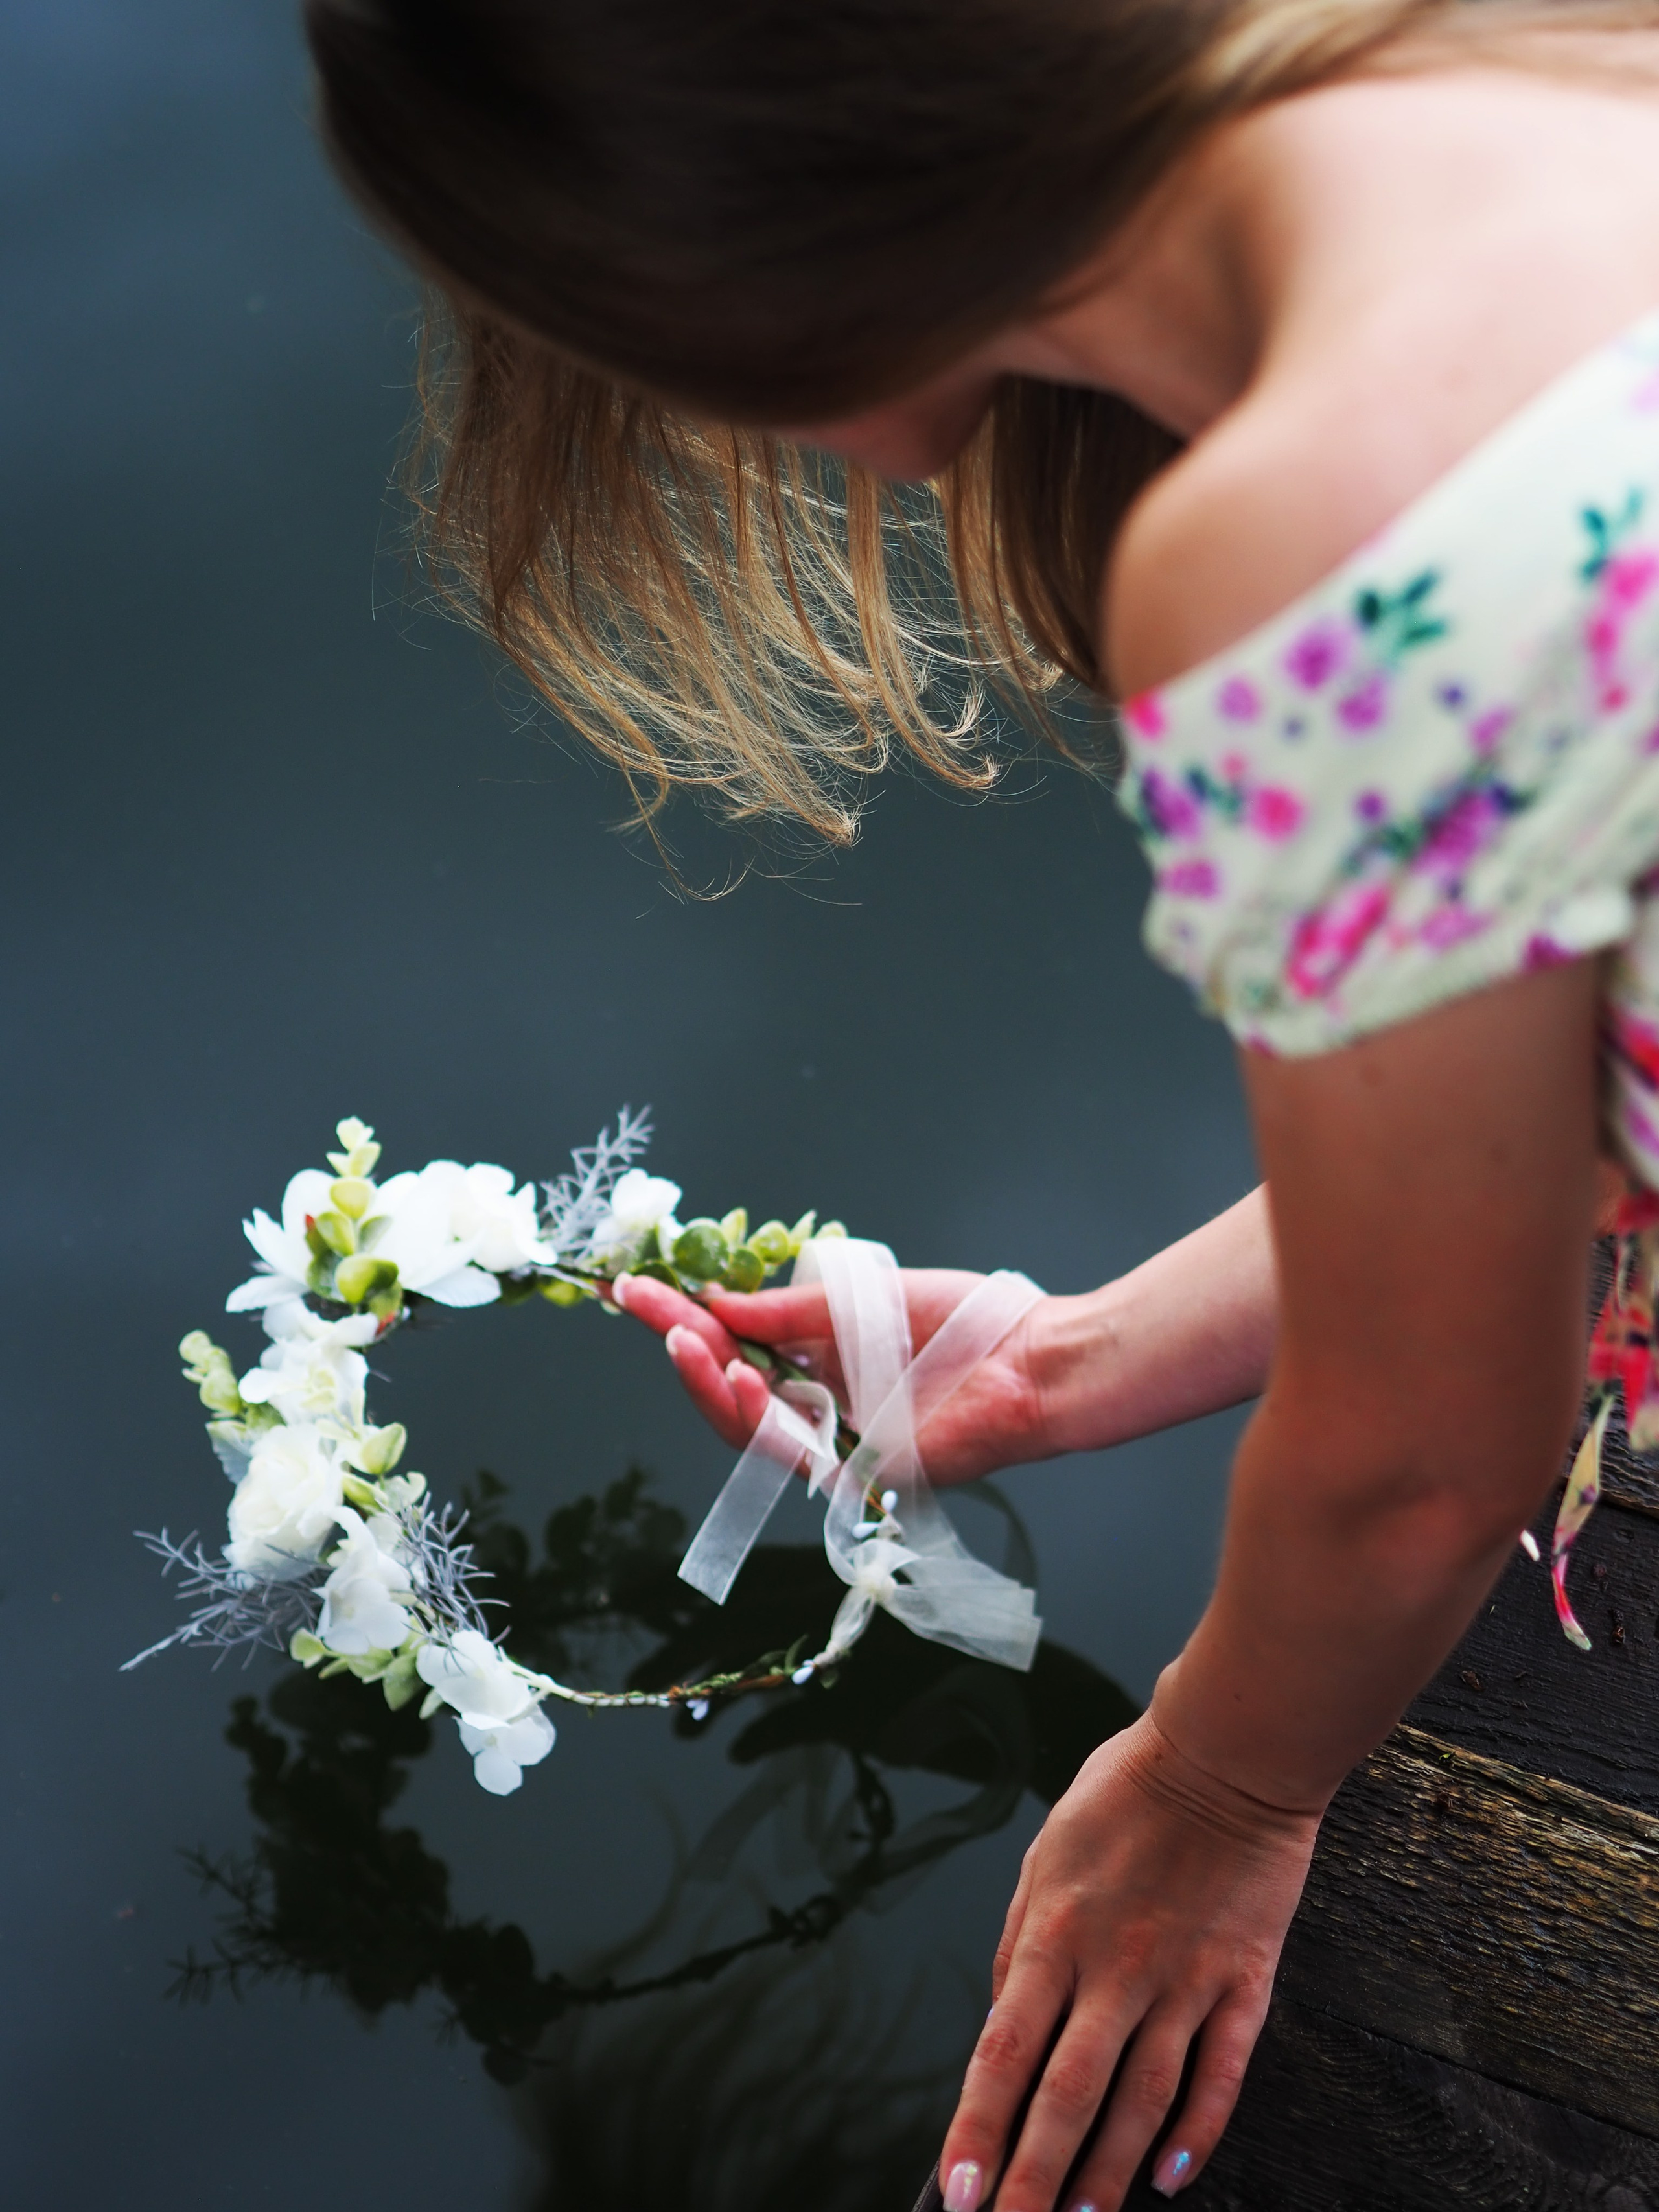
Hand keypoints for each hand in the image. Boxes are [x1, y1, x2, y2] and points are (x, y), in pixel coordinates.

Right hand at [609, 1267, 1054, 1485]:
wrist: (1037, 1362)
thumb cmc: (966, 1326)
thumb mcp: (859, 1301)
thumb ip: (787, 1313)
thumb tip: (714, 1303)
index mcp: (821, 1367)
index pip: (735, 1349)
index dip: (683, 1321)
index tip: (633, 1288)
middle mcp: (821, 1411)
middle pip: (728, 1394)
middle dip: (682, 1348)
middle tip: (642, 1307)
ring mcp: (838, 1448)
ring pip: (747, 1431)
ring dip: (710, 1385)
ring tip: (683, 1341)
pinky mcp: (860, 1478)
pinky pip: (794, 1455)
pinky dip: (760, 1417)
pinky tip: (739, 1381)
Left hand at [937, 1711, 1318, 2210]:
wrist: (1228, 1752)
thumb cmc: (1130, 1791)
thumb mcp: (1047, 1853)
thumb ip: (1021, 1939)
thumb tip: (1004, 2017)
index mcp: (1056, 1933)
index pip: (1004, 2054)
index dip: (977, 2130)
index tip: (957, 2193)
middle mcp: (1115, 1969)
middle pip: (1067, 2098)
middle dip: (1034, 2180)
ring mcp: (1184, 1982)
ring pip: (1140, 2103)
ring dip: (1107, 2175)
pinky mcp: (1244, 1984)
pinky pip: (1219, 2076)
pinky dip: (1194, 2133)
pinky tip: (1169, 2177)